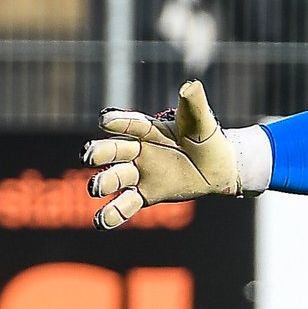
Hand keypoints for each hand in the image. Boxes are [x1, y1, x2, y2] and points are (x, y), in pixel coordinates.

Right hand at [83, 81, 239, 229]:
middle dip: (100, 153)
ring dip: (103, 182)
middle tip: (89, 156)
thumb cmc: (206, 139)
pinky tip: (100, 223)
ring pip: (116, 178)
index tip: (104, 121)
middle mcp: (138, 150)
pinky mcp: (146, 194)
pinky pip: (126, 204)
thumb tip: (191, 85)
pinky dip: (113, 214)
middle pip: (115, 151)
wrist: (218, 167)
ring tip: (95, 189)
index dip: (118, 122)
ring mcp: (140, 173)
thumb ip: (194, 104)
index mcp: (149, 129)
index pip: (130, 124)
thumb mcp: (202, 121)